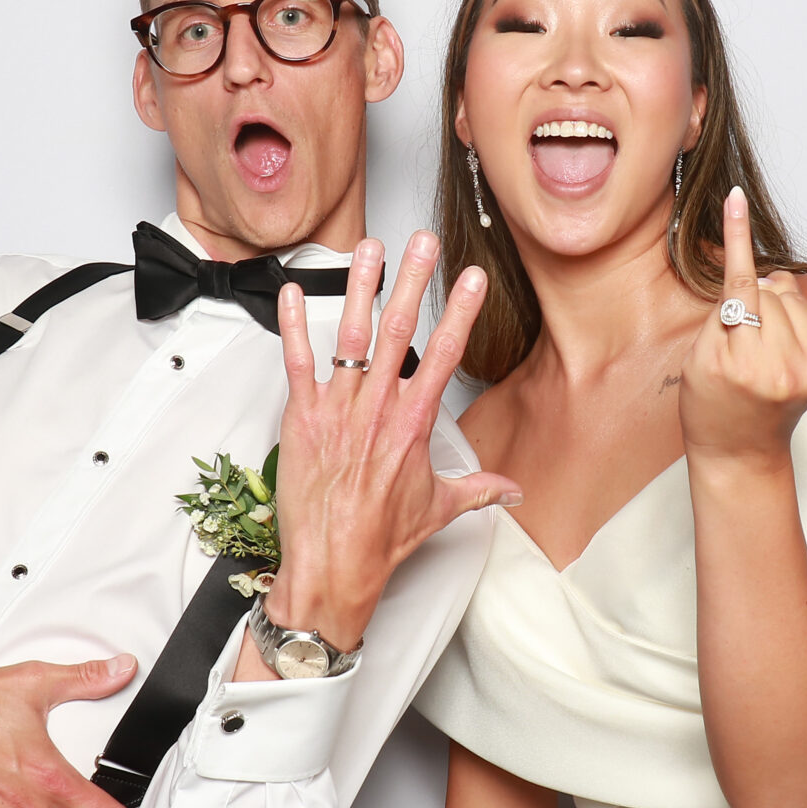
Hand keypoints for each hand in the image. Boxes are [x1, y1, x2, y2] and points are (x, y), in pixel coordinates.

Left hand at [265, 232, 520, 650]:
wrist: (333, 566)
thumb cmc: (381, 540)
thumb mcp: (439, 510)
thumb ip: (479, 490)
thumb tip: (514, 491)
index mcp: (414, 425)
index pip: (446, 354)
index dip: (461, 311)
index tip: (473, 277)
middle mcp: (378, 409)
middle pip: (398, 330)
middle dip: (412, 280)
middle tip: (421, 241)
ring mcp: (338, 409)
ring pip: (350, 336)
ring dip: (359, 287)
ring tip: (367, 248)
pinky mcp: (301, 418)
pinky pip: (296, 363)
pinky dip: (293, 326)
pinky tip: (292, 292)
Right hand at [677, 187, 806, 464]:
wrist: (739, 450)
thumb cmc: (710, 401)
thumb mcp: (699, 356)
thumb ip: (728, 311)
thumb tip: (773, 276)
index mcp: (733, 362)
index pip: (737, 286)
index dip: (736, 238)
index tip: (737, 198)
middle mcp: (774, 368)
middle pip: (768, 289)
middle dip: (754, 298)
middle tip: (741, 336)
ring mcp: (805, 371)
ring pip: (791, 298)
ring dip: (776, 307)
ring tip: (762, 344)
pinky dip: (795, 319)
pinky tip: (783, 345)